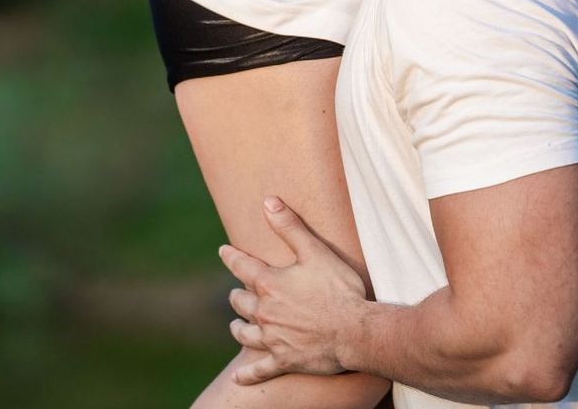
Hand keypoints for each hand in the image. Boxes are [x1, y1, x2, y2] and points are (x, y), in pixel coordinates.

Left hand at [218, 196, 369, 384]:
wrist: (354, 331)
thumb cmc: (339, 289)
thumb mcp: (315, 251)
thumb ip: (290, 226)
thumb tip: (268, 202)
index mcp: (270, 284)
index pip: (242, 266)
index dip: (231, 256)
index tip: (223, 251)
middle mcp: (264, 312)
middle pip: (240, 301)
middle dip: (237, 294)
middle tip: (237, 292)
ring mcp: (272, 338)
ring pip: (244, 333)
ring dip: (239, 326)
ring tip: (237, 323)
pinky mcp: (283, 360)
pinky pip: (259, 369)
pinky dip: (247, 374)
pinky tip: (238, 376)